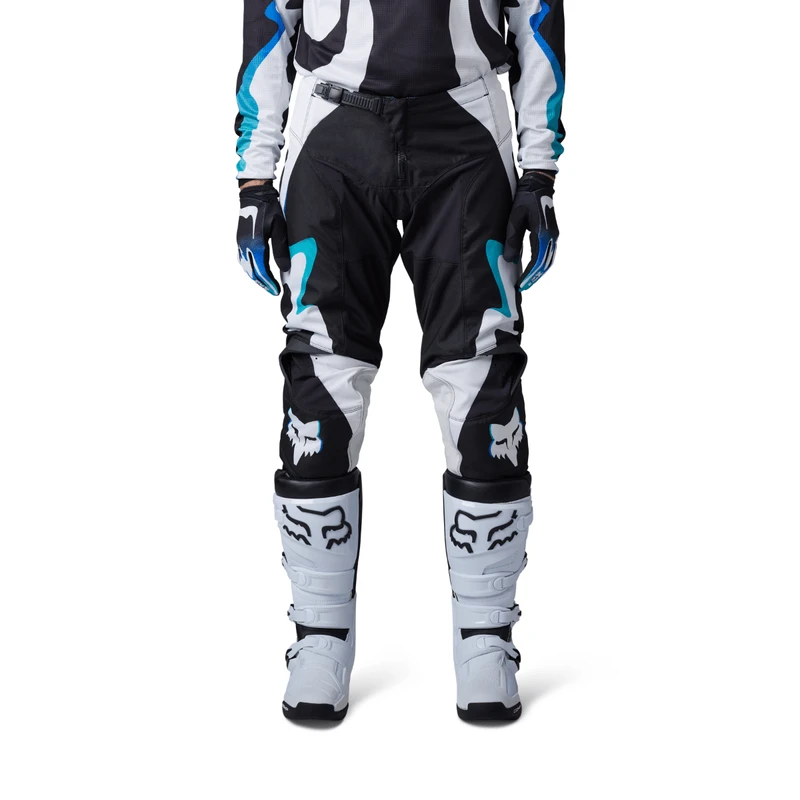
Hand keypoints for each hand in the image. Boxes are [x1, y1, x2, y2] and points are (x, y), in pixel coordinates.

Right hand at [237, 181, 289, 295]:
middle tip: (273, 291)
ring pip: (246, 267)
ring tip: (265, 284)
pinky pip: (243, 260)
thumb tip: (285, 268)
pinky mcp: (240, 240)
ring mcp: (240, 243)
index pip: (262, 270)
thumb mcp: (280, 228)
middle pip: (252, 272)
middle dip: (263, 283)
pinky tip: (256, 271)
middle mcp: (245, 246)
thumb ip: (281, 249)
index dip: (269, 283)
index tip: (276, 291)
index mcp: (255, 244)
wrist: (254, 194)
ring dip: (255, 277)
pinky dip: (250, 269)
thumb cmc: (269, 209)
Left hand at [503, 171, 558, 289]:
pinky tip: (533, 269)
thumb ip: (512, 240)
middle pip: (545, 264)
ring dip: (539, 272)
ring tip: (528, 281)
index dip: (529, 275)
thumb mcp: (515, 219)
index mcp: (543, 234)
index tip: (520, 285)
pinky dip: (542, 264)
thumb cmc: (525, 199)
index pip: (537, 261)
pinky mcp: (552, 234)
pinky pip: (548, 254)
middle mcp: (551, 237)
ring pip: (548, 260)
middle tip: (523, 288)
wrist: (539, 184)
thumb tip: (508, 259)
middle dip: (534, 277)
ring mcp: (554, 236)